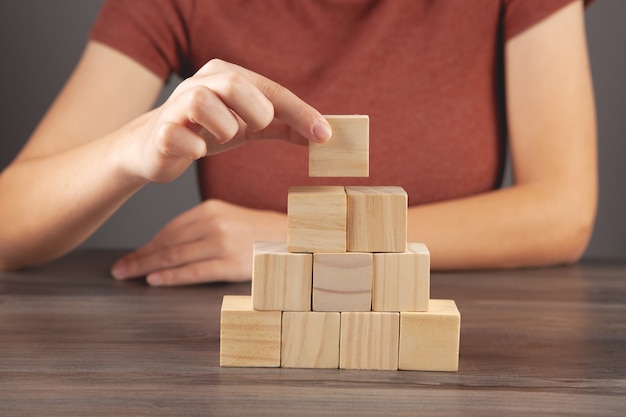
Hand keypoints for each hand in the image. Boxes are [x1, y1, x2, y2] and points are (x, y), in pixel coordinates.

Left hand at [111, 200, 286, 285]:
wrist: (292, 239)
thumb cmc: (257, 233)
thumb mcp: (229, 218)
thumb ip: (201, 227)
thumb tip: (165, 247)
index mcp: (211, 209)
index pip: (170, 228)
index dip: (148, 244)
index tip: (131, 255)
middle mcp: (215, 223)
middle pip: (168, 242)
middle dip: (141, 256)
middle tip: (120, 269)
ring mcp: (223, 243)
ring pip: (177, 256)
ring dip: (148, 267)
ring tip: (129, 275)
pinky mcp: (231, 263)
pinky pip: (195, 271)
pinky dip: (172, 276)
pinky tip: (155, 280)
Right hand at [122, 59, 331, 183]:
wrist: (155, 146)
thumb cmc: (205, 130)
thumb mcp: (248, 125)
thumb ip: (282, 126)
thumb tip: (321, 134)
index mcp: (226, 76)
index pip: (271, 90)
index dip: (300, 112)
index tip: (324, 135)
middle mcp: (201, 83)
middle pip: (235, 83)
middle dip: (255, 111)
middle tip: (253, 128)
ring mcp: (177, 106)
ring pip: (203, 102)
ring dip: (223, 128)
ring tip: (221, 137)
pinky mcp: (161, 132)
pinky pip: (179, 136)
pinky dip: (194, 147)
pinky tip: (196, 150)